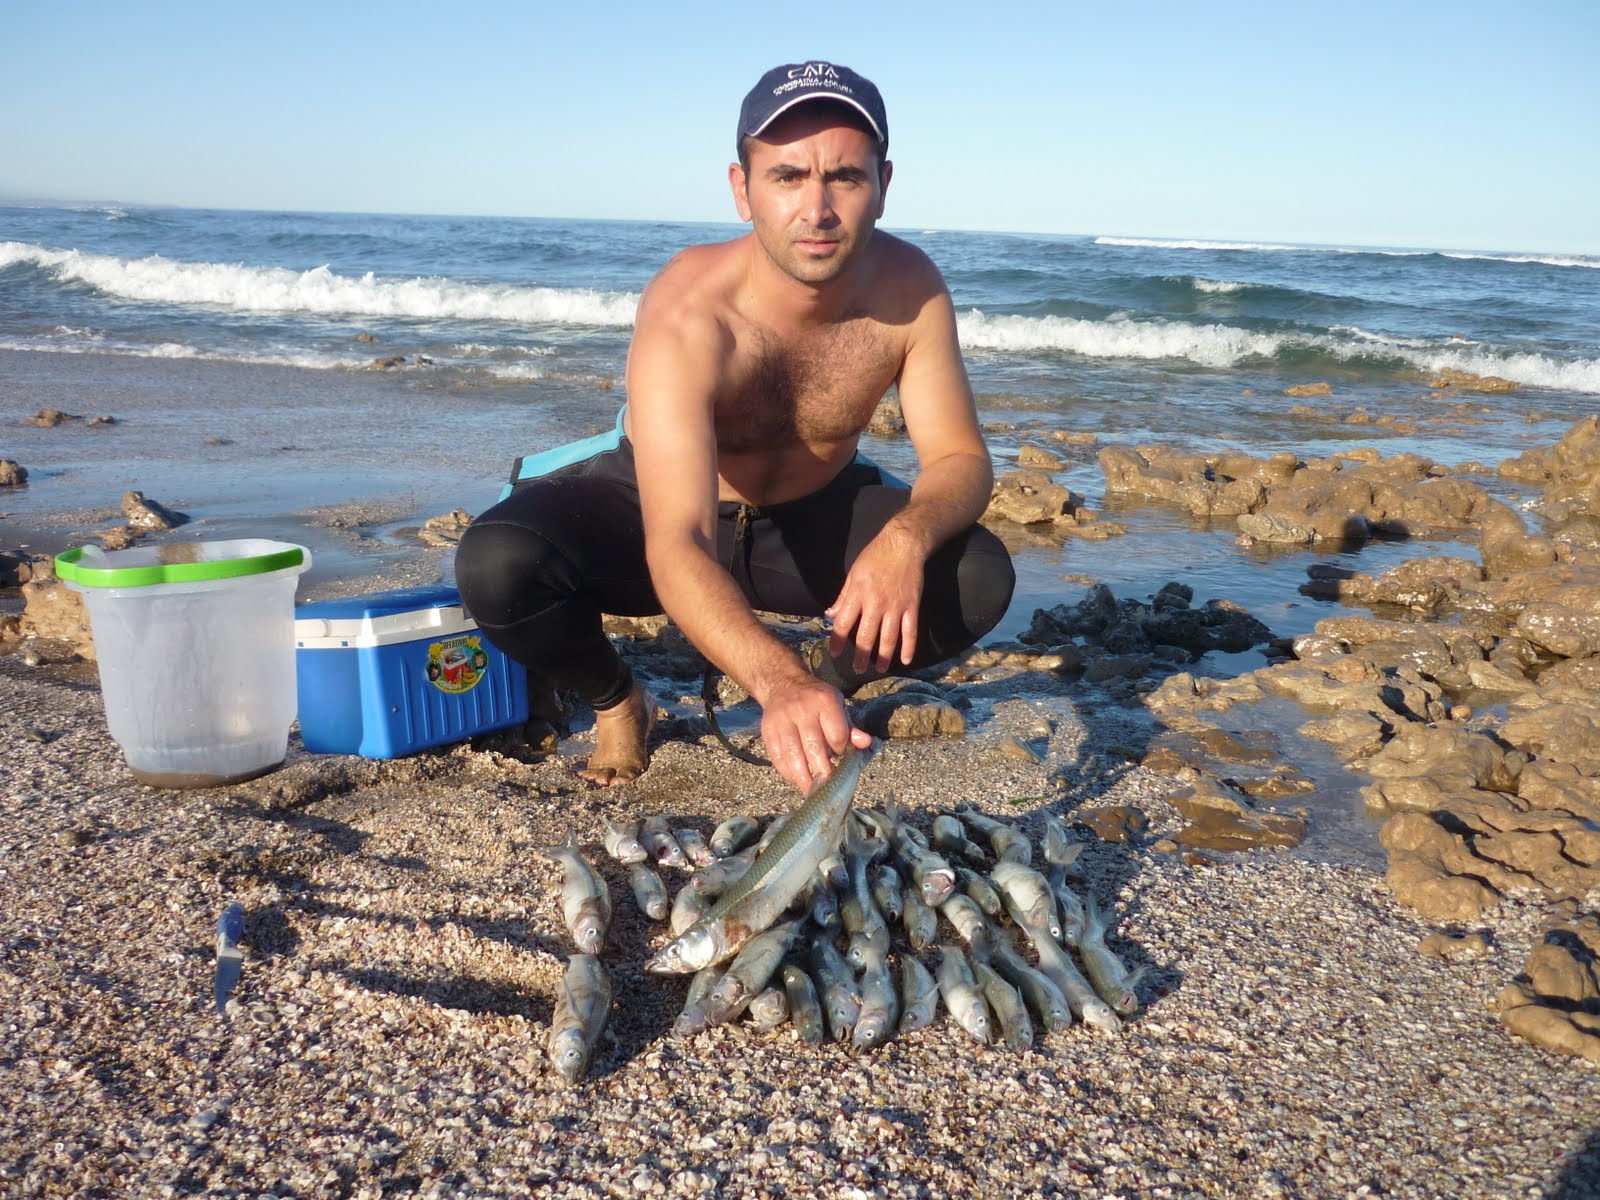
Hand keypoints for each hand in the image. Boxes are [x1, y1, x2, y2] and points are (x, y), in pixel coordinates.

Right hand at [760, 675, 874, 791]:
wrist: (783, 684)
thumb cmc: (816, 701)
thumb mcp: (837, 706)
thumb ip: (850, 728)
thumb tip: (867, 743)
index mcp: (824, 701)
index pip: (836, 735)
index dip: (840, 751)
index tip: (840, 757)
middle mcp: (802, 709)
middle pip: (814, 748)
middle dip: (823, 772)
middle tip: (828, 786)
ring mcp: (782, 719)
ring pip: (794, 756)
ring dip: (804, 778)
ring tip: (813, 790)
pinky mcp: (768, 730)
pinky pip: (778, 758)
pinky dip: (788, 773)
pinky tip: (797, 779)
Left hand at [825, 523, 925, 673]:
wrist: (903, 544)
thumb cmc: (875, 556)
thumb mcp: (853, 574)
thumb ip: (842, 597)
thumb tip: (829, 615)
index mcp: (857, 594)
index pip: (843, 624)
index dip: (837, 641)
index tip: (834, 653)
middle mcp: (875, 604)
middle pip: (866, 636)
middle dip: (861, 655)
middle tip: (857, 669)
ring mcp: (895, 607)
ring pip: (888, 638)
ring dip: (883, 656)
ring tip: (880, 669)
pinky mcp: (911, 606)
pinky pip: (910, 631)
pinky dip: (909, 647)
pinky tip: (905, 660)